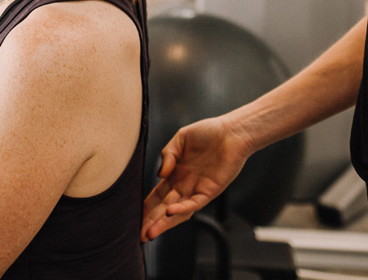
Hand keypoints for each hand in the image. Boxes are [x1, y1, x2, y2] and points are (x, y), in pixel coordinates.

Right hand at [141, 116, 251, 241]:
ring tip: (150, 233)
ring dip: (164, 223)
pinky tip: (170, 213)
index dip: (146, 206)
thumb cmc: (209, 132)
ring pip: (177, 211)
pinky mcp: (209, 191)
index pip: (158, 194)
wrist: (232, 131)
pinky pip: (194, 204)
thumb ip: (167, 154)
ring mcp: (196, 190)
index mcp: (175, 174)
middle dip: (151, 221)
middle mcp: (184, 185)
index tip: (134, 216)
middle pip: (164, 207)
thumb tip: (159, 174)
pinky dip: (182, 209)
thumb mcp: (181, 138)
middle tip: (138, 235)